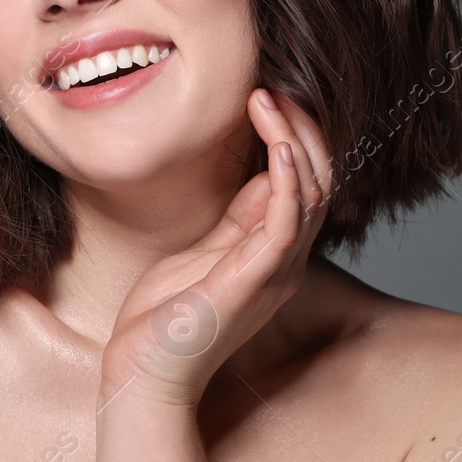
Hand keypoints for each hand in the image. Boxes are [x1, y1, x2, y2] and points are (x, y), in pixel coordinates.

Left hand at [99, 88, 333, 408]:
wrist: (141, 375)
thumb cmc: (162, 320)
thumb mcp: (200, 255)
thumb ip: (234, 221)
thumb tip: (258, 173)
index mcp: (274, 255)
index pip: (305, 183)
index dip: (293, 135)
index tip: (265, 95)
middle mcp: (285, 262)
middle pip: (319, 181)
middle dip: (300, 127)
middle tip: (271, 86)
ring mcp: (275, 271)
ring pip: (310, 193)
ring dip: (292, 139)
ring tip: (267, 98)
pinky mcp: (254, 279)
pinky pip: (287, 223)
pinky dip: (288, 180)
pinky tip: (277, 146)